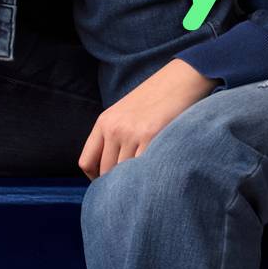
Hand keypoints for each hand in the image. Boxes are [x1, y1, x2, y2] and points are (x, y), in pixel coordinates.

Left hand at [79, 59, 217, 178]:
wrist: (182, 78)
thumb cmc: (157, 98)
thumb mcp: (126, 112)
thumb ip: (115, 136)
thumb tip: (113, 170)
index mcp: (104, 122)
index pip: (86, 162)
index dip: (96, 179)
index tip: (110, 185)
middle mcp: (113, 128)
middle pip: (106, 172)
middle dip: (118, 184)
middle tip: (132, 190)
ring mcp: (131, 133)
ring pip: (124, 174)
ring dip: (134, 182)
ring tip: (145, 184)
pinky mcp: (151, 136)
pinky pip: (142, 168)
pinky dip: (147, 176)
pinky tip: (155, 176)